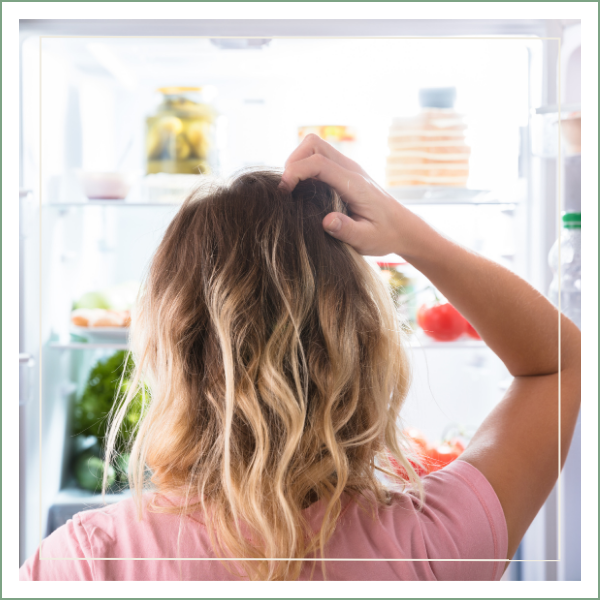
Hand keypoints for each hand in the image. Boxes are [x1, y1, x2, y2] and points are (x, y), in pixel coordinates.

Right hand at [280, 134, 411, 256]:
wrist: (403, 228)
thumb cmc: (385, 235)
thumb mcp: (366, 240)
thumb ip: (347, 230)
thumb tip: (327, 221)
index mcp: (355, 184)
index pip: (319, 163)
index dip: (295, 172)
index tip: (284, 192)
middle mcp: (351, 169)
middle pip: (313, 144)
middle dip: (293, 161)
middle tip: (286, 189)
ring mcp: (348, 168)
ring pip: (315, 146)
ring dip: (298, 162)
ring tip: (291, 189)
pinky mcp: (345, 172)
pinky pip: (319, 157)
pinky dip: (305, 167)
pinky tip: (303, 190)